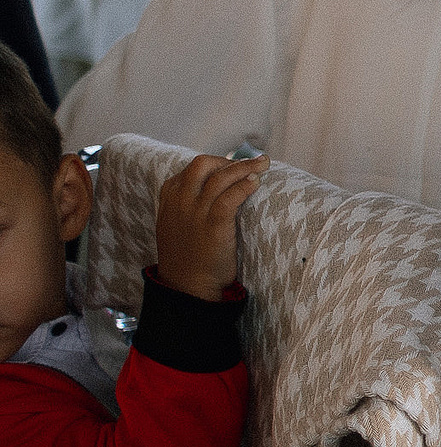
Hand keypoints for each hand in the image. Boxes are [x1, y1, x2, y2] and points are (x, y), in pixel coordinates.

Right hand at [155, 154, 265, 300]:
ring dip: (246, 166)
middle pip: (203, 165)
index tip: (230, 166)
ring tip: (264, 163)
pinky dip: (245, 185)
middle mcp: (181, 202)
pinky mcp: (214, 225)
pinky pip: (230, 197)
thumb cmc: (186, 256)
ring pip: (220, 178)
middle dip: (228, 160)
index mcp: (169, 200)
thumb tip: (208, 189)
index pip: (190, 170)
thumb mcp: (174, 225)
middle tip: (250, 163)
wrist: (186, 285)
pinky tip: (256, 182)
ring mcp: (196, 212)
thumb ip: (184, 205)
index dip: (214, 164)